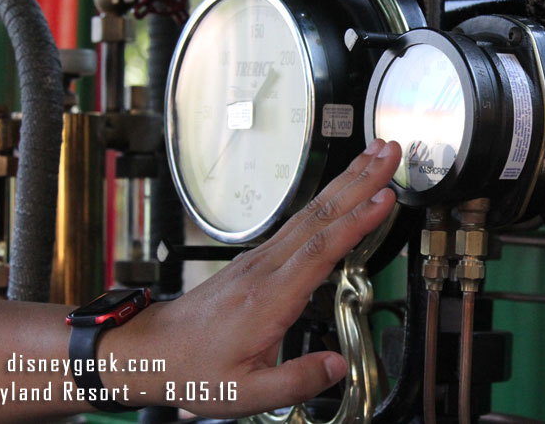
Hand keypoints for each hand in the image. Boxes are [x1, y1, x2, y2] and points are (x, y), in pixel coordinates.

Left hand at [104, 139, 400, 416]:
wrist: (153, 351)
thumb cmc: (195, 368)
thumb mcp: (245, 393)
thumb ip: (296, 380)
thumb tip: (337, 366)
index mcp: (268, 297)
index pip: (319, 249)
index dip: (355, 222)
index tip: (384, 199)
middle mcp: (266, 267)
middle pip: (320, 215)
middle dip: (360, 180)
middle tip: (390, 152)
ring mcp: (262, 257)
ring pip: (312, 210)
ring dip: (347, 179)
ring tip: (375, 155)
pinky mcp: (260, 257)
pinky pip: (302, 219)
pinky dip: (329, 198)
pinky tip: (342, 190)